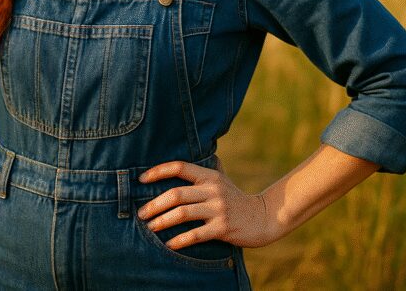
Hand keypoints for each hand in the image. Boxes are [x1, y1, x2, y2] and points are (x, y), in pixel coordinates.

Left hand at [137, 161, 280, 249]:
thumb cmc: (237, 199)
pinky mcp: (223, 228)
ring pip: (183, 213)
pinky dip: (180, 240)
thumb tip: (185, 161)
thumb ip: (206, 171)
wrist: (264, 217)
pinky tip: (169, 244)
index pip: (180, 167)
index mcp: (210, 176)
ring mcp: (219, 209)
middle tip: (141, 213)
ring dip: (162, 221)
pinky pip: (196, 234)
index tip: (142, 179)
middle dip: (155, 204)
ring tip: (150, 228)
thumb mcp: (223, 180)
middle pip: (177, 194)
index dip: (159, 171)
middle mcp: (213, 190)